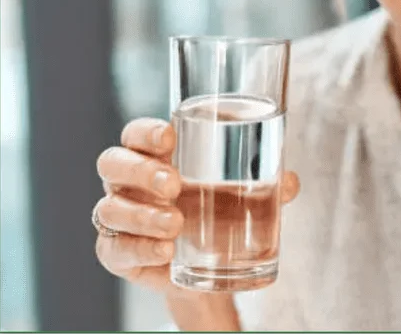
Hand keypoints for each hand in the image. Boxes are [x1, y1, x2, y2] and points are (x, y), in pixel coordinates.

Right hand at [93, 117, 299, 293]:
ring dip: (142, 215)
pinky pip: (114, 248)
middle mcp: (127, 182)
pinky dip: (139, 248)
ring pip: (110, 208)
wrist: (209, 268)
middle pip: (113, 164)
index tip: (169, 136)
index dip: (145, 132)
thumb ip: (266, 184)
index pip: (135, 134)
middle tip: (175, 184)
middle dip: (141, 171)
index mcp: (154, 156)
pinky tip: (164, 250)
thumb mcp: (243, 194)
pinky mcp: (116, 252)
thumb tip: (289, 181)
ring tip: (176, 224)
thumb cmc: (219, 211)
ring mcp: (117, 217)